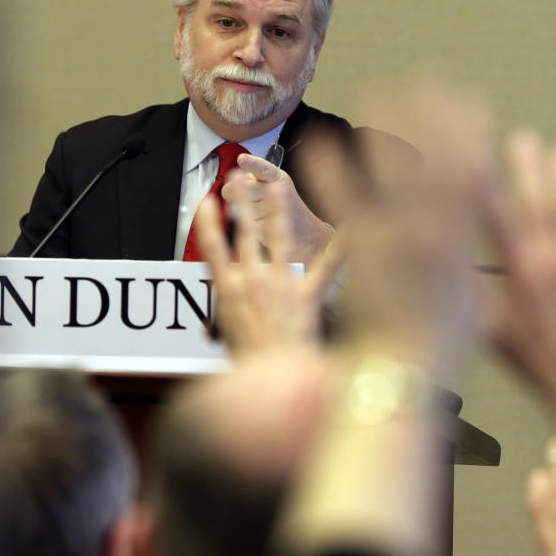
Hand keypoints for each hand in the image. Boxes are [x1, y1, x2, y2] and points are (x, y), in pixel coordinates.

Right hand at [194, 173, 341, 356]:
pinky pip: (326, 267)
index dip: (208, 223)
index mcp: (228, 291)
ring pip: (279, 238)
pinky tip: (351, 227)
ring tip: (275, 185)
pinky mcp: (307, 295)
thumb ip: (220, 325)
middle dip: (241, 203)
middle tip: (236, 177)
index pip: (212, 248)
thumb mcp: (225, 341)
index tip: (205, 201)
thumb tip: (210, 330)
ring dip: (277, 209)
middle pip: (245, 233)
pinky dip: (339, 248)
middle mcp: (253, 281)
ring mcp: (281, 285)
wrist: (275, 378)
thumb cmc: (248, 364)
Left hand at [301, 74, 491, 373]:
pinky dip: (332, 172)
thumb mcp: (473, 308)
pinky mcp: (359, 252)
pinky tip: (319, 145)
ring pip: (391, 171)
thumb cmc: (440, 349)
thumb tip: (473, 260)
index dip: (470, 133)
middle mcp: (433, 230)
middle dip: (434, 114)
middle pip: (435, 158)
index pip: (470, 173)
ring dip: (386, 128)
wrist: (403, 376)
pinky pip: (342, 203)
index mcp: (463, 241)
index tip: (471, 101)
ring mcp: (396, 237)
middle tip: (431, 77)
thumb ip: (468, 273)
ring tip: (379, 90)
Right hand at [479, 131, 555, 415]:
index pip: (493, 219)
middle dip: (527, 167)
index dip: (482, 185)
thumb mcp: (492, 334)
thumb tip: (455, 280)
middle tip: (523, 140)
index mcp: (517, 275)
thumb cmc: (539, 363)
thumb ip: (475, 300)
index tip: (473, 155)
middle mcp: (549, 261)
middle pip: (536, 201)